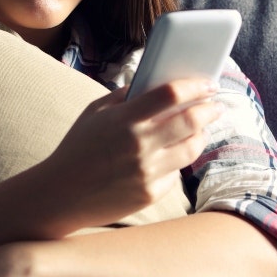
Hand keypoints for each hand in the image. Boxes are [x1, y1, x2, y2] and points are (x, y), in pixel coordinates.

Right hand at [36, 78, 224, 231]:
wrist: (61, 194)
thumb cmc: (78, 147)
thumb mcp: (95, 112)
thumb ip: (126, 96)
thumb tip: (158, 82)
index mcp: (125, 119)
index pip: (171, 95)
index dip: (196, 85)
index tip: (209, 82)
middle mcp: (140, 145)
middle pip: (192, 120)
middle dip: (210, 109)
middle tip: (216, 104)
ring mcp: (147, 172)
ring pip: (192, 148)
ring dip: (202, 134)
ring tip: (201, 128)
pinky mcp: (151, 193)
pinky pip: (175, 172)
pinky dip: (177, 159)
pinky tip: (172, 153)